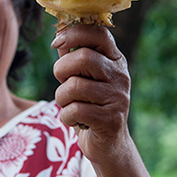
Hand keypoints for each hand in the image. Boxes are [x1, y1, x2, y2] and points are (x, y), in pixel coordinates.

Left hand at [51, 25, 148, 176]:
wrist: (107, 143)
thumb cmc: (90, 105)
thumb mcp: (83, 78)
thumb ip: (73, 57)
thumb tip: (59, 33)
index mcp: (114, 59)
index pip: (98, 33)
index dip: (73, 33)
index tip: (56, 43)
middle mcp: (120, 75)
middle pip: (82, 58)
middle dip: (61, 70)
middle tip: (62, 82)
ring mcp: (118, 97)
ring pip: (74, 86)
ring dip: (61, 98)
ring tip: (68, 104)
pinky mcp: (110, 119)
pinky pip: (75, 110)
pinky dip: (66, 117)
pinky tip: (74, 120)